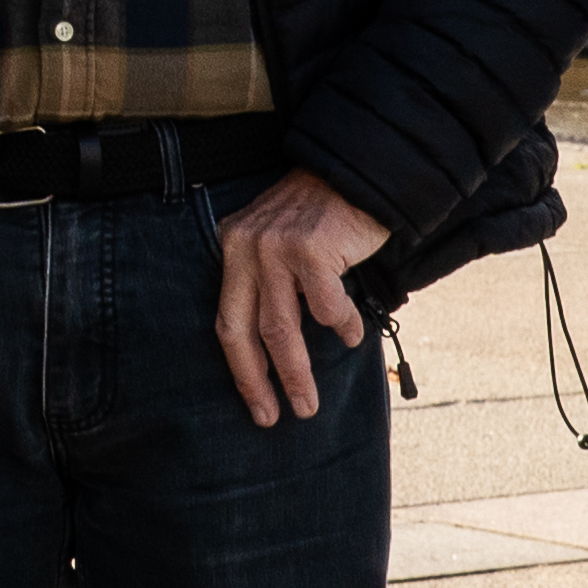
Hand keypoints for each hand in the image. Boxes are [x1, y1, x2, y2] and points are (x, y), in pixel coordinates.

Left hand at [212, 170, 387, 428]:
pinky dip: (341, 326)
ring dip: (298, 372)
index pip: (227, 321)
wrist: (360, 170)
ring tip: (310, 404)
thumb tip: (276, 353)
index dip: (240, 369)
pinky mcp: (309, 248)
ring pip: (282, 328)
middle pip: (245, 332)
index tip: (256, 406)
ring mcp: (275, 247)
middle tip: (276, 417)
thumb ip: (272, 284)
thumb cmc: (326, 216)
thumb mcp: (282, 242)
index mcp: (234, 248)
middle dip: (260, 382)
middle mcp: (246, 247)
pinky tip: (352, 335)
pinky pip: (324, 307)